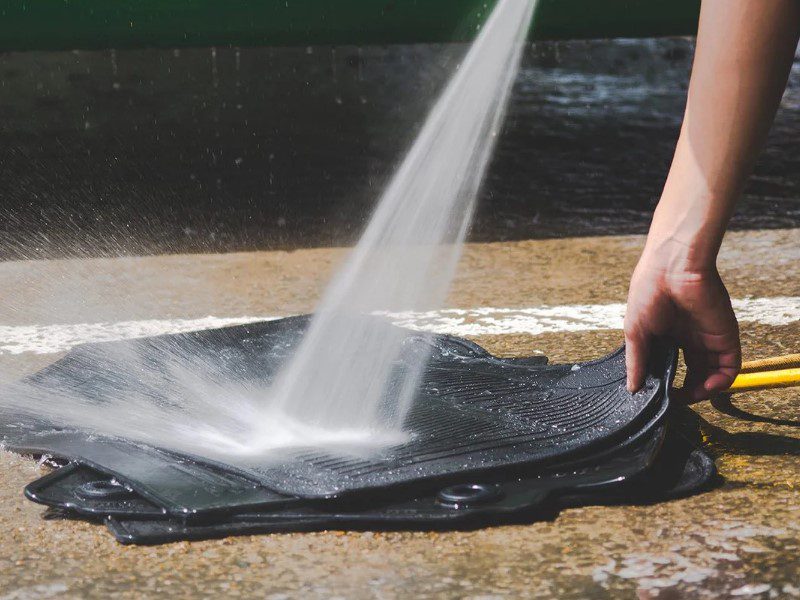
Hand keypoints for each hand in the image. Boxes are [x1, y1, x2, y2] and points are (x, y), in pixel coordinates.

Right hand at [624, 241, 740, 401]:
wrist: (672, 266)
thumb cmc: (649, 290)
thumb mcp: (635, 331)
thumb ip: (637, 361)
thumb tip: (632, 388)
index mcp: (666, 334)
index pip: (670, 366)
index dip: (664, 382)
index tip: (656, 394)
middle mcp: (689, 337)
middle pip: (693, 372)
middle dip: (685, 390)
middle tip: (674, 400)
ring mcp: (707, 337)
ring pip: (712, 373)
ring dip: (703, 391)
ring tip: (689, 397)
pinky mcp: (725, 336)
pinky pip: (729, 366)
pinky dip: (721, 382)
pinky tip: (706, 388)